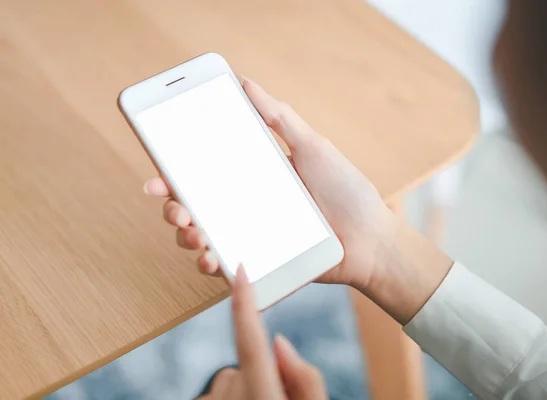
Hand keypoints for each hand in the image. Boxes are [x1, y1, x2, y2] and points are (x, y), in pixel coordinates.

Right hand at [145, 77, 395, 289]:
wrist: (370, 239)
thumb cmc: (345, 190)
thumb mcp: (312, 147)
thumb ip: (279, 118)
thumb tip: (246, 83)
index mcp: (252, 177)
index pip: (204, 172)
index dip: (174, 171)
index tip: (157, 168)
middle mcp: (244, 206)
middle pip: (194, 206)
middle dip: (172, 206)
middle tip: (173, 205)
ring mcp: (250, 236)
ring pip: (201, 238)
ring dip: (185, 236)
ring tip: (194, 233)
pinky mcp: (260, 264)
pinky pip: (225, 267)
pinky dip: (209, 264)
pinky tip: (211, 258)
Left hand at [197, 267, 326, 399]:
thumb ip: (305, 378)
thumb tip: (278, 343)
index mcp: (260, 391)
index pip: (250, 337)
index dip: (245, 300)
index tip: (240, 269)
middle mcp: (230, 391)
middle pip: (250, 361)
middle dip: (264, 371)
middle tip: (281, 398)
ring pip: (235, 378)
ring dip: (248, 390)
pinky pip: (222, 392)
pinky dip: (235, 398)